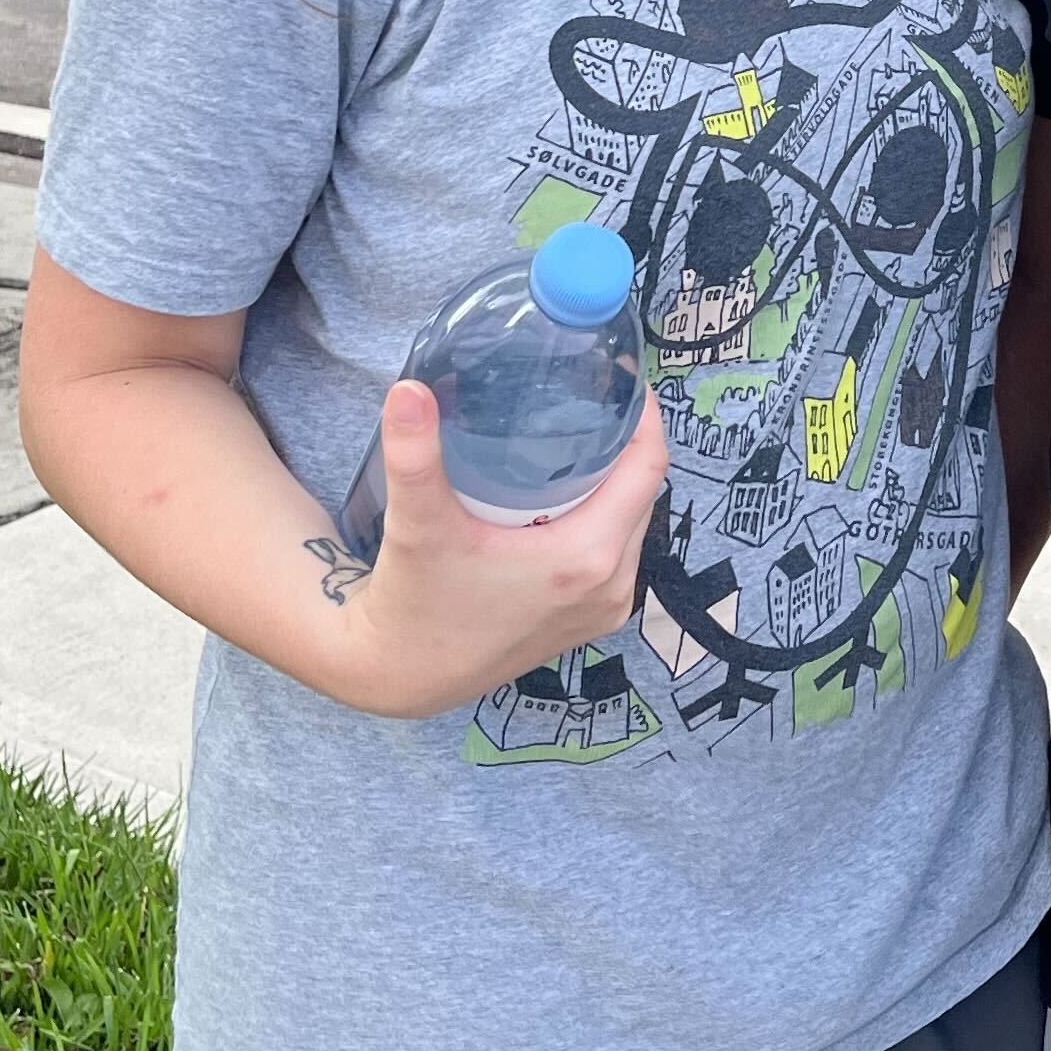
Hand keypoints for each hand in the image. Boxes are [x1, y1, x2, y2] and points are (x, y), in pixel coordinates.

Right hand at [317, 380, 669, 719]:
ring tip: (579, 437)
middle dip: (625, 443)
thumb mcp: (418, 525)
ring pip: (630, 523)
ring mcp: (603, 609)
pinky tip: (566, 495)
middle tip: (590, 396)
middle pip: (642, 492)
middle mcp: (609, 587)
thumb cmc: (415, 601)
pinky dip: (602, 518)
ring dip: (614, 483)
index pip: (648, 468)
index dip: (643, 417)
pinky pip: (615, 554)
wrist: (402, 674)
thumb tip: (408, 388)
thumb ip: (414, 456)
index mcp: (585, 557)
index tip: (622, 376)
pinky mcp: (588, 621)